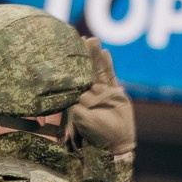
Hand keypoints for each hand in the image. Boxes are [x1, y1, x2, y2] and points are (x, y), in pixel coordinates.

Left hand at [68, 38, 133, 155]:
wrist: (115, 142)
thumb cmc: (96, 134)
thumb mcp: (83, 121)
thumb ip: (77, 109)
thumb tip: (72, 97)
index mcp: (79, 98)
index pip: (74, 78)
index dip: (71, 66)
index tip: (66, 52)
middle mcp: (89, 92)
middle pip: (86, 70)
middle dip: (84, 55)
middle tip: (80, 39)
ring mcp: (102, 91)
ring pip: (98, 69)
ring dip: (95, 55)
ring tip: (93, 40)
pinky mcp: (115, 92)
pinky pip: (111, 75)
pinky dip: (108, 64)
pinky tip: (105, 52)